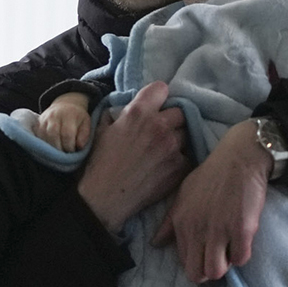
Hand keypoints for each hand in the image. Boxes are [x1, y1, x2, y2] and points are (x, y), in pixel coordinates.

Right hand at [41, 93, 93, 153]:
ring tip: (58, 154)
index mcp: (68, 115)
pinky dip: (44, 145)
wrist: (65, 104)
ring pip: (44, 137)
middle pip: (53, 135)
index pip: (67, 134)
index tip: (73, 152)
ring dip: (51, 148)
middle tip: (65, 156)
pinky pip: (38, 137)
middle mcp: (54, 115)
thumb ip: (84, 134)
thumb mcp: (86, 122)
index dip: (69, 146)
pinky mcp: (37, 124)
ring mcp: (44, 119)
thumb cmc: (77, 117)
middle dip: (59, 149)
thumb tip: (79, 147)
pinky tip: (51, 149)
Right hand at [76, 81, 190, 231]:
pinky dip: (180, 160)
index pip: (162, 89)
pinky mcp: (180, 167)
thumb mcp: (102, 130)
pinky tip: (167, 166)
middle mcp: (159, 126)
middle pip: (180, 112)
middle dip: (172, 119)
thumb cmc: (99, 163)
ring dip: (178, 140)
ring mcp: (172, 147)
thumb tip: (125, 109)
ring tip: (165, 150)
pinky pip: (188, 156)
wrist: (104, 198)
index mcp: (138, 112)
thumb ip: (117, 114)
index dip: (158, 97)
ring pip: (186, 134)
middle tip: (162, 131)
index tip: (156, 105)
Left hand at [155, 118, 270, 284]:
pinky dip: (242, 254)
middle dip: (209, 270)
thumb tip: (155, 243)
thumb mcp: (183, 195)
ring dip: (225, 265)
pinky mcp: (241, 229)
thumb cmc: (211, 175)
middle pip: (198, 274)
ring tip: (230, 248)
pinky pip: (241, 258)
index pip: (184, 262)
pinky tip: (242, 239)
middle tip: (219, 255)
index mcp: (182, 223)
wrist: (239, 158)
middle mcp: (197, 229)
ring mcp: (219, 230)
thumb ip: (169, 222)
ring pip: (217, 271)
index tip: (206, 251)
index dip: (196, 261)